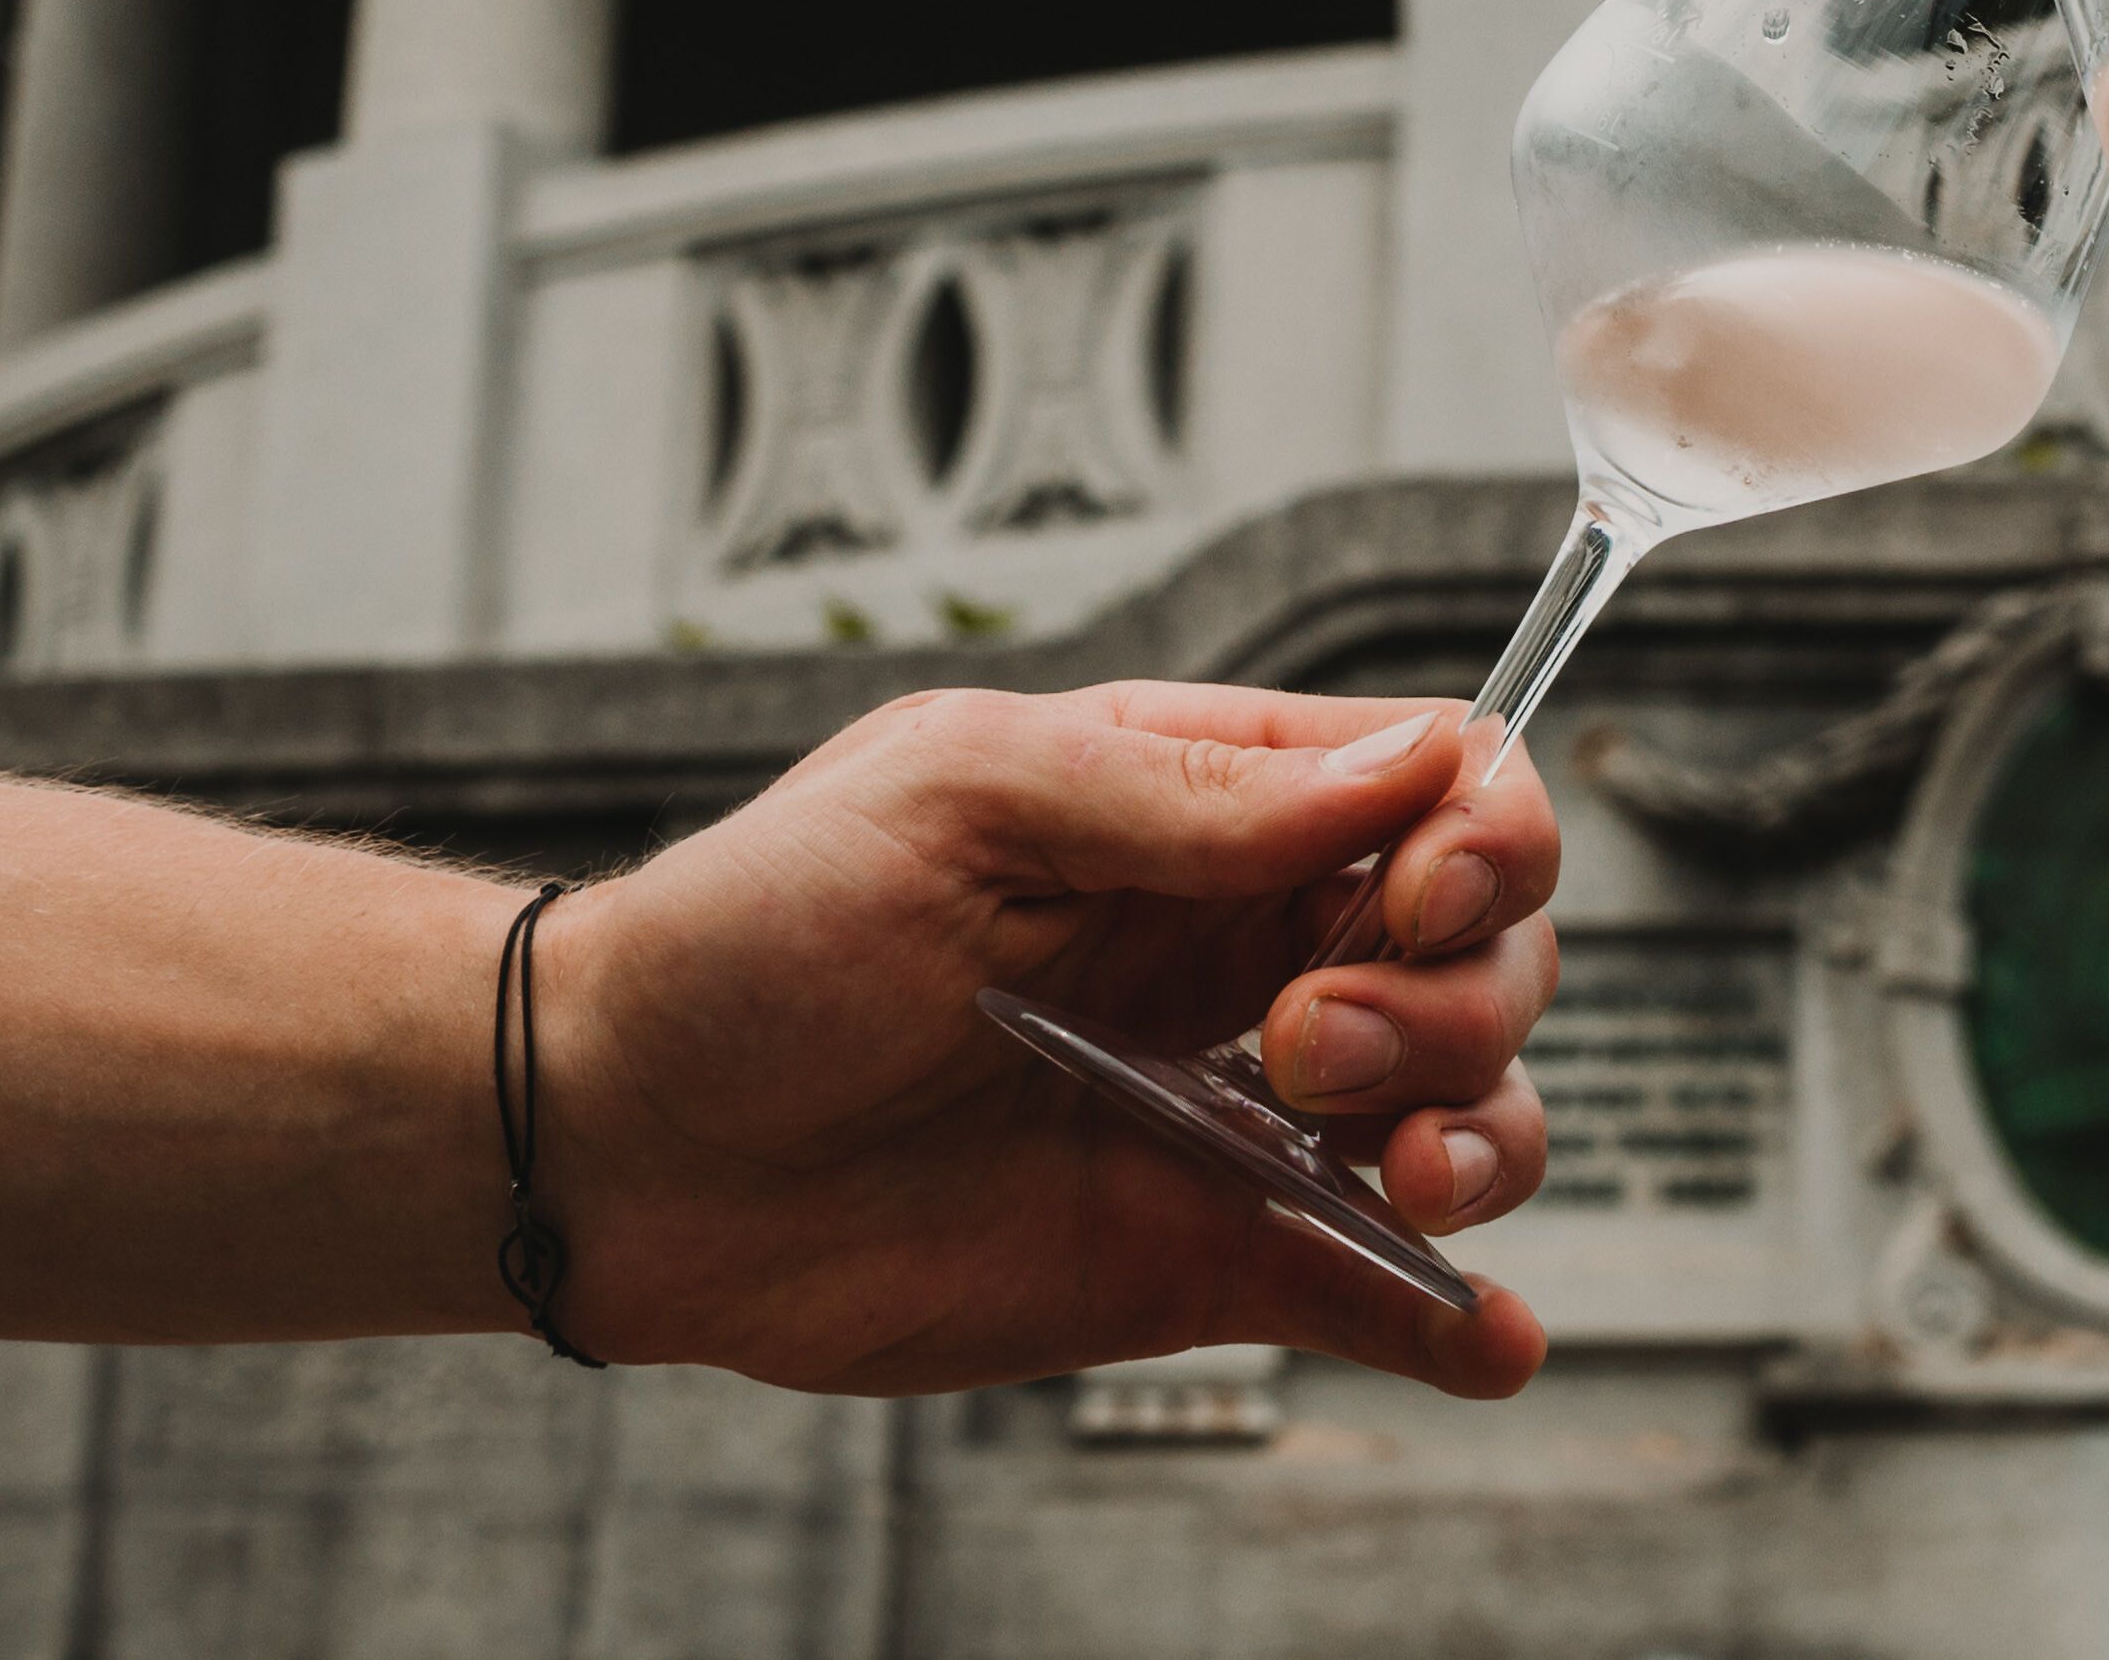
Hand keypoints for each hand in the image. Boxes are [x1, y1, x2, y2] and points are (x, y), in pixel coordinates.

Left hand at [532, 683, 1568, 1393]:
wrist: (621, 1148)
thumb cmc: (753, 936)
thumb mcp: (958, 793)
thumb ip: (1187, 794)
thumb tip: (1404, 768)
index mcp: (1196, 808)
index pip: (1435, 782)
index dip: (1481, 831)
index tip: (1421, 891)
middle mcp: (1240, 953)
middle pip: (1484, 951)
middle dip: (1456, 996)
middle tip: (1296, 1044)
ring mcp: (1228, 1113)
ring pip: (1463, 1110)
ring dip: (1488, 1135)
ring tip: (1392, 1174)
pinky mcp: (1191, 1261)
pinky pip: (1366, 1293)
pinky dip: (1454, 1322)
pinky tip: (1485, 1339)